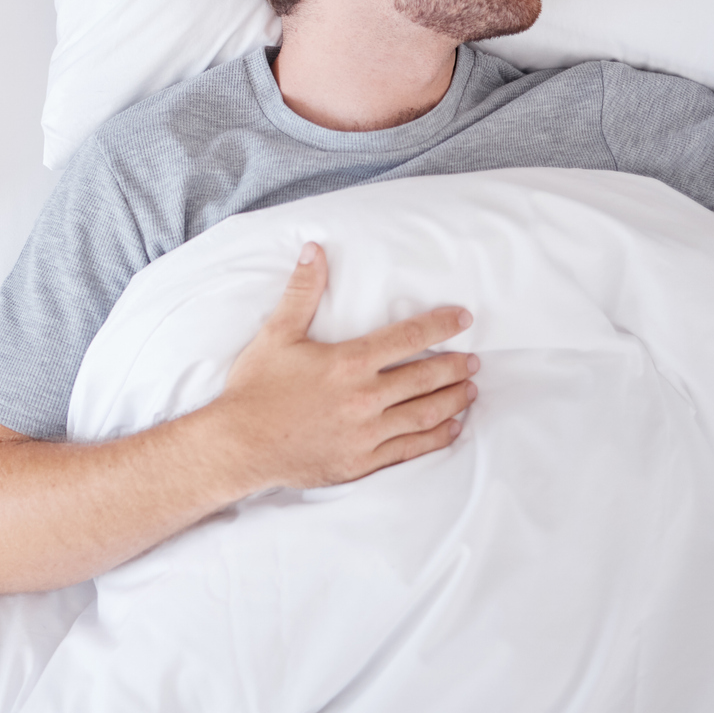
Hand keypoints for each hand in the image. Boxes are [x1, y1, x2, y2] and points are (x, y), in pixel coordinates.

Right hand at [200, 242, 476, 494]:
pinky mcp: (362, 461)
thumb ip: (302, 292)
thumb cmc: (256, 389)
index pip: (408, 337)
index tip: (464, 320)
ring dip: (453, 399)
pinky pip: (411, 449)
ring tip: (470, 389)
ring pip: (425, 414)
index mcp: (348, 362)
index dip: (440, 325)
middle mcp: (365, 397)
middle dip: (455, 366)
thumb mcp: (276, 334)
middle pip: (425, 378)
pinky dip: (436, 437)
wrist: (239, 445)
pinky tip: (451, 428)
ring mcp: (367, 433)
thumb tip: (314, 251)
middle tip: (474, 360)